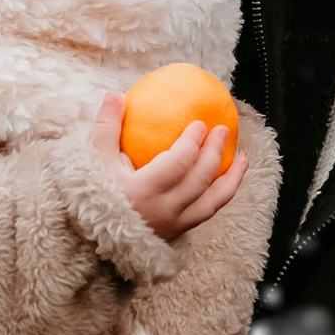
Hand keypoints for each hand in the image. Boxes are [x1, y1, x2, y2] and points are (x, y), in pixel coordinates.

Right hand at [99, 96, 243, 241]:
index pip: (177, 164)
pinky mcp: (179, 233)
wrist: (92, 239)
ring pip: (212, 202)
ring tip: (242, 158)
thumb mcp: (93, 161)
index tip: (200, 123)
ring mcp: (174, 225)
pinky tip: (229, 178)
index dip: (192, 143)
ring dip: (230, 178)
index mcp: (142, 192)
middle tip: (223, 129)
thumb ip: (106, 128)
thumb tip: (115, 95)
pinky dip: (222, 194)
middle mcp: (163, 211)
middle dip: (214, 153)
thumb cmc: (91, 194)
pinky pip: (208, 213)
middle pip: (199, 180)